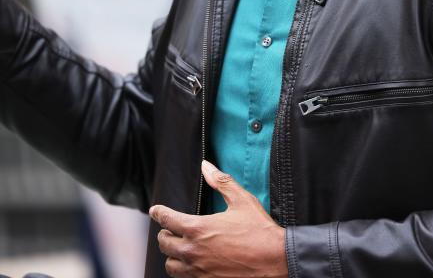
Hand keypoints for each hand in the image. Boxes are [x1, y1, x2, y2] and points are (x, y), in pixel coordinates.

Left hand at [150, 160, 285, 277]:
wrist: (277, 260)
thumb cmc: (259, 230)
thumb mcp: (242, 200)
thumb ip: (221, 182)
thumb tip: (206, 166)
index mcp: (198, 228)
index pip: (166, 219)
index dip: (158, 212)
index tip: (155, 210)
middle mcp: (193, 251)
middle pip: (164, 243)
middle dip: (165, 234)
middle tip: (169, 230)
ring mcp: (199, 270)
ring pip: (171, 265)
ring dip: (172, 255)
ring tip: (178, 249)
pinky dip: (184, 271)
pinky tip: (191, 264)